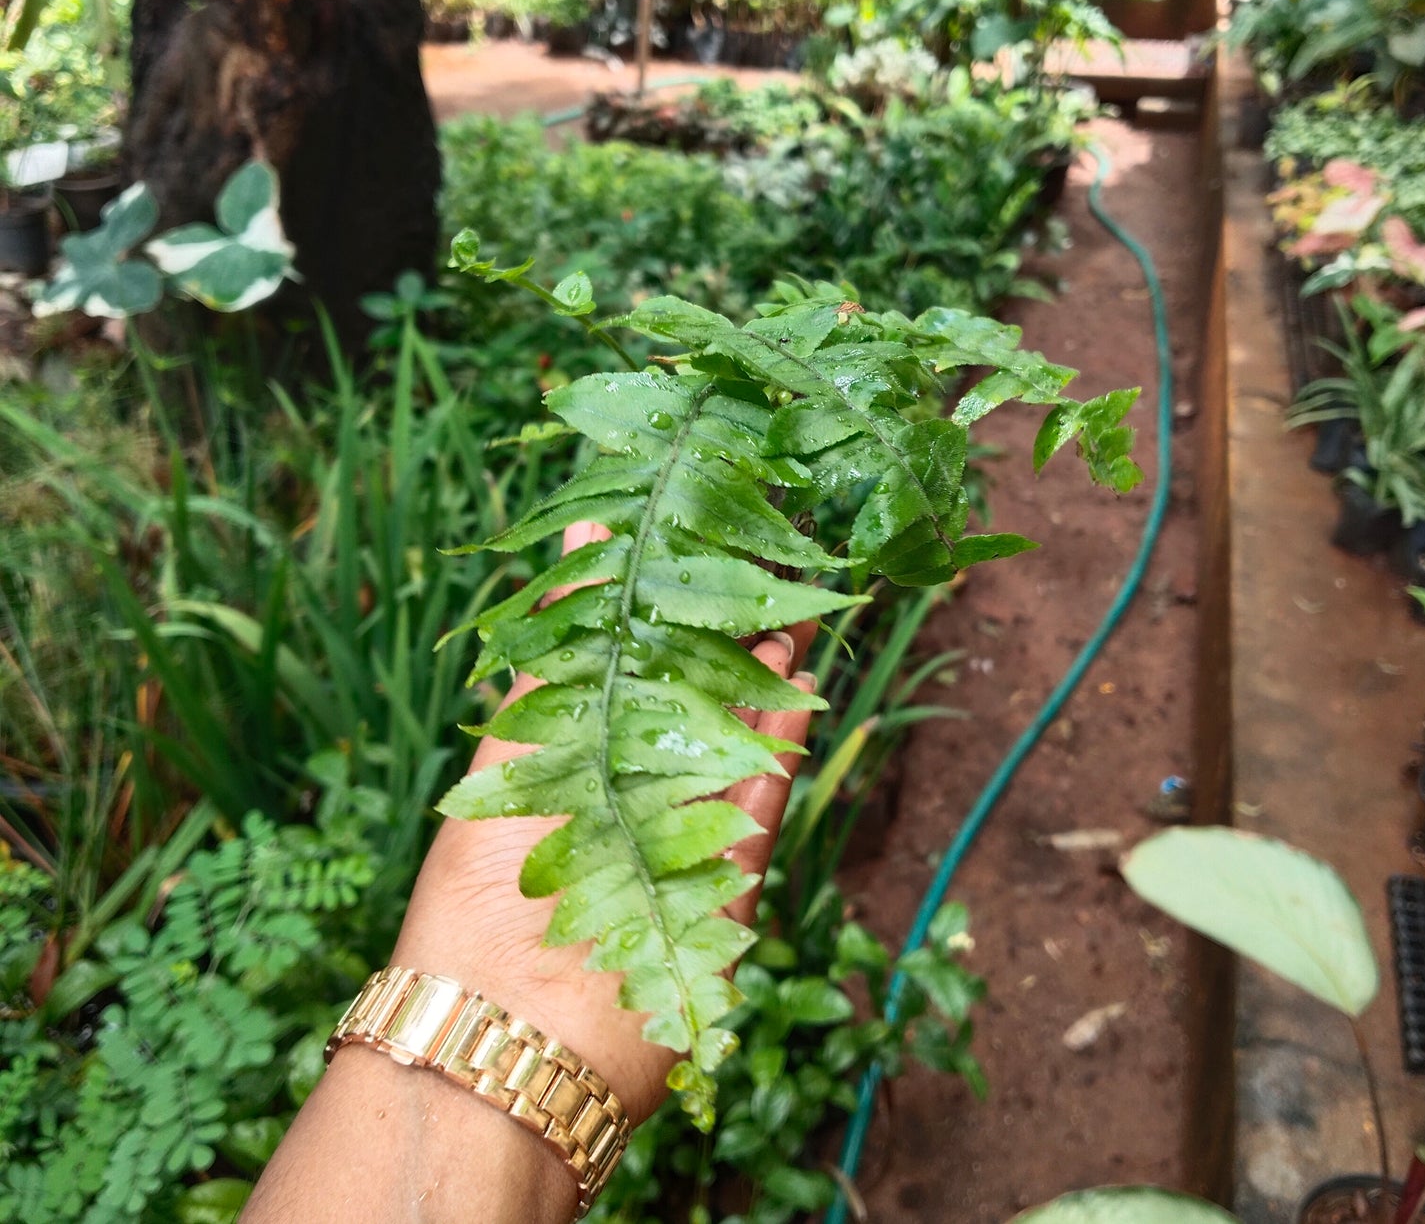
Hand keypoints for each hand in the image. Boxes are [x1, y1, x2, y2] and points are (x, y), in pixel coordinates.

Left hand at [390, 521, 818, 1123]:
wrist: (500, 1039)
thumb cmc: (479, 885)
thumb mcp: (511, 744)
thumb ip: (552, 650)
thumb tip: (585, 531)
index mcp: (570, 757)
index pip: (630, 668)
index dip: (665, 613)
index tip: (696, 553)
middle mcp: (626, 796)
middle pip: (689, 704)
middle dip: (725, 643)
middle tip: (764, 575)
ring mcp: (676, 842)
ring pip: (732, 750)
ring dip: (763, 689)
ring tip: (794, 620)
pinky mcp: (718, 891)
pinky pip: (756, 809)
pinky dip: (779, 755)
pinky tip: (799, 695)